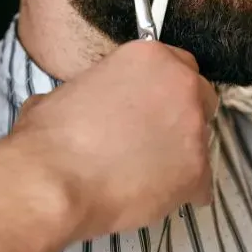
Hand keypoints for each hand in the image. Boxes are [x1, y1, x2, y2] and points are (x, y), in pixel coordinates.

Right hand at [9, 41, 218, 241]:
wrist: (54, 180)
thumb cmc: (51, 135)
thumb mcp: (69, 89)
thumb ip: (97, 89)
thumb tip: (88, 104)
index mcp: (149, 56)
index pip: (178, 64)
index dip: (162, 88)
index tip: (150, 103)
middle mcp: (180, 85)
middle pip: (200, 97)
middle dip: (180, 115)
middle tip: (151, 136)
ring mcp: (194, 129)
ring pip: (201, 141)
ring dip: (179, 153)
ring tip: (144, 172)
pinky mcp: (198, 172)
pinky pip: (200, 184)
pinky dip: (181, 191)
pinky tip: (150, 194)